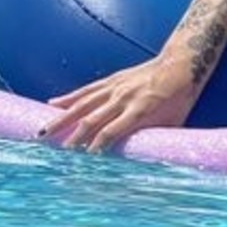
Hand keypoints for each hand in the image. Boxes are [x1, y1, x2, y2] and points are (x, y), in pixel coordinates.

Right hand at [38, 54, 198, 150]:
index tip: (83, 162)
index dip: (95, 148)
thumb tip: (141, 160)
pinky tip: (52, 104)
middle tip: (57, 154)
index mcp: (140, 110)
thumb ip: (153, 138)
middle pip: (91, 119)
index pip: (110, 132)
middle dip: (73, 138)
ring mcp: (115, 86)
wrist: (183, 64)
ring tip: (43, 132)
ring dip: (61, 118)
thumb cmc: (180, 97)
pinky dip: (68, 97)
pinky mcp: (112, 79)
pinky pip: (87, 90)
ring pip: (82, 103)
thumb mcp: (172, 122)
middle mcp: (123, 98)